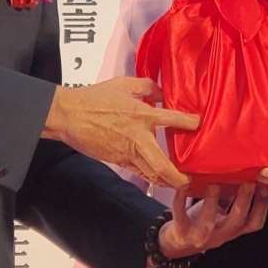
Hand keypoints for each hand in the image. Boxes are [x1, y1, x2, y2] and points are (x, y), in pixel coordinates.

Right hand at [43, 77, 198, 188]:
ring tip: (179, 184)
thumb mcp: (124, 84)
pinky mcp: (117, 160)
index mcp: (142, 115)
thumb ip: (147, 86)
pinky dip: (150, 177)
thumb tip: (161, 94)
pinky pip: (138, 172)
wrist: (69, 115)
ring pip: (150, 174)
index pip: (172, 119)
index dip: (189, 122)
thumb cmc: (94, 99)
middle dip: (177, 177)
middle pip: (162, 165)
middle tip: (189, 180)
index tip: (198, 124)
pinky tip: (158, 179)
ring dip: (166, 182)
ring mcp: (127, 152)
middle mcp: (138, 137)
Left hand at [158, 184, 267, 259]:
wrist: (179, 244)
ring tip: (214, 183)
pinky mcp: (181, 230)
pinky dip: (181, 198)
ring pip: (209, 220)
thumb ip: (233, 198)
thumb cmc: (203, 224)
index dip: (262, 205)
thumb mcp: (223, 215)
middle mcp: (220, 234)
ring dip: (212, 200)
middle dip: (244, 199)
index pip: (255, 222)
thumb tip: (245, 173)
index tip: (264, 185)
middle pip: (237, 220)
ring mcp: (201, 234)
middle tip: (247, 180)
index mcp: (233, 229)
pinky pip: (181, 214)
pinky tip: (184, 185)